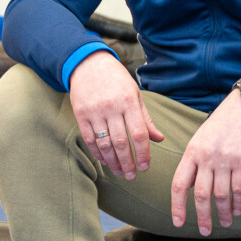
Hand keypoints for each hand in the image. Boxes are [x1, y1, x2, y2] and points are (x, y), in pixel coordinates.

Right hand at [69, 50, 163, 176]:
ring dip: (112, 162)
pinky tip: (104, 161)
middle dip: (128, 163)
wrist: (88, 64)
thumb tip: (159, 139)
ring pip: (104, 144)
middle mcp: (112, 108)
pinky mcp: (80, 115)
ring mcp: (94, 112)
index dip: (143, 153)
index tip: (146, 166)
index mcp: (129, 102)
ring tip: (119, 172)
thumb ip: (146, 118)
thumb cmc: (116, 80)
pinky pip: (89, 139)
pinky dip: (97, 153)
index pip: (139, 134)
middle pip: (121, 143)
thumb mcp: (135, 94)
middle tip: (132, 175)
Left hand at [170, 90, 240, 235]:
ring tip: (225, 223)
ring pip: (220, 195)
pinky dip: (238, 203)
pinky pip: (239, 188)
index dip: (177, 205)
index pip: (180, 184)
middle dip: (202, 216)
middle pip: (201, 195)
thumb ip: (196, 162)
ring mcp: (224, 159)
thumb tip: (193, 186)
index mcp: (192, 152)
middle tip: (204, 231)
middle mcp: (206, 157)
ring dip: (222, 213)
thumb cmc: (223, 123)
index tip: (178, 222)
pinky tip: (238, 211)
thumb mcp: (202, 139)